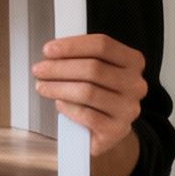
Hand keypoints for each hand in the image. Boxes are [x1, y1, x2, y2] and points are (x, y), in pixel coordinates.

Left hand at [32, 33, 146, 159]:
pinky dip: (68, 107)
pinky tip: (59, 103)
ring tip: (42, 86)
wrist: (109, 128)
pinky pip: (86, 115)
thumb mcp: (96, 71)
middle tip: (39, 70)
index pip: (102, 46)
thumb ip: (81, 58)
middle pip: (93, 68)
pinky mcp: (117, 130)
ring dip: (58, 87)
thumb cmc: (98, 94)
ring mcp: (128, 108)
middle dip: (59, 68)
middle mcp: (135, 84)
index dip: (72, 46)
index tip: (48, 50)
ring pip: (87, 92)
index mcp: (133, 62)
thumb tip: (53, 53)